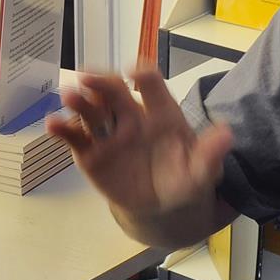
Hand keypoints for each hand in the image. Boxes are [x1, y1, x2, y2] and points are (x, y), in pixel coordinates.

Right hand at [48, 68, 233, 228]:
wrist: (161, 206)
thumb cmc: (183, 178)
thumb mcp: (201, 170)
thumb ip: (210, 152)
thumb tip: (227, 134)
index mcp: (160, 113)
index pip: (152, 85)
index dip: (143, 76)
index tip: (135, 73)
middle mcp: (130, 116)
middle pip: (114, 91)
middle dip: (102, 82)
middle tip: (88, 77)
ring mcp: (108, 133)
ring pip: (91, 110)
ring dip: (79, 101)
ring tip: (69, 96)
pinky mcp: (89, 152)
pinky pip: (74, 137)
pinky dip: (61, 129)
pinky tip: (52, 125)